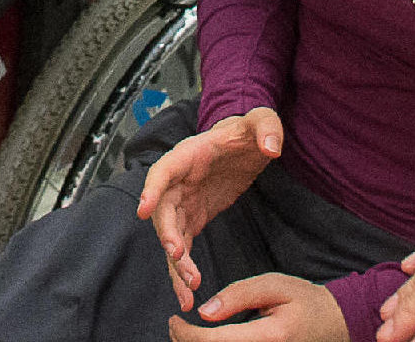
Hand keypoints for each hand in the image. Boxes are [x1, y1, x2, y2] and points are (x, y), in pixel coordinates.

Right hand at [138, 108, 284, 307]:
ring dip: (175, 262)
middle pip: (163, 210)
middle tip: (178, 258)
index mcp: (188, 155)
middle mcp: (178, 180)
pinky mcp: (192, 217)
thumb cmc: (245, 131)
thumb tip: (271, 147)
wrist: (243, 144)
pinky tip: (189, 290)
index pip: (163, 170)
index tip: (143, 209)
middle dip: (167, 235)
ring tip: (187, 291)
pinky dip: (182, 267)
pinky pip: (182, 244)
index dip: (151, 188)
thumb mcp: (260, 122)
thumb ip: (266, 128)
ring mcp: (183, 200)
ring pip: (170, 234)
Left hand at [170, 273, 346, 341]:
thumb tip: (204, 312)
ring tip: (187, 334)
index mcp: (270, 338)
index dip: (187, 334)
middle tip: (175, 326)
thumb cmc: (306, 302)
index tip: (174, 319)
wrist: (337, 325)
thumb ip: (239, 296)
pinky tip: (209, 341)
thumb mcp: (274, 286)